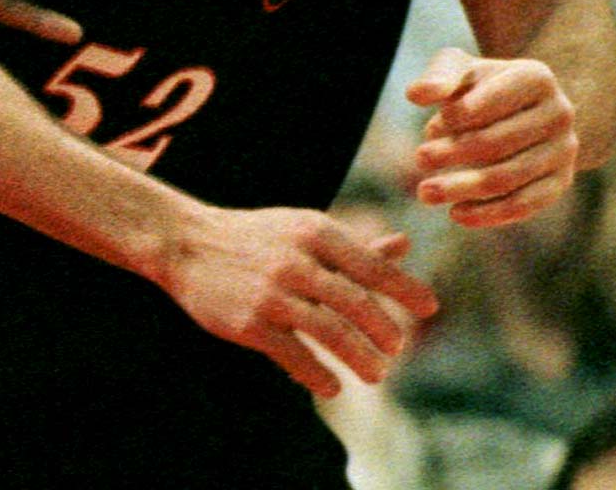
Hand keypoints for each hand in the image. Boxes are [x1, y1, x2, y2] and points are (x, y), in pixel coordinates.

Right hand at [159, 202, 436, 397]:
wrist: (185, 243)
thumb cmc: (254, 237)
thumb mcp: (301, 230)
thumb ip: (352, 246)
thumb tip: (404, 244)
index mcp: (313, 232)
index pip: (371, 266)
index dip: (405, 289)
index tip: (430, 309)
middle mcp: (294, 260)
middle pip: (357, 303)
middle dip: (384, 331)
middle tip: (396, 349)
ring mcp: (271, 293)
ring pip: (331, 333)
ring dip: (360, 359)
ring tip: (376, 374)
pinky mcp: (249, 323)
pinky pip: (295, 356)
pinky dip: (318, 376)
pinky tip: (331, 386)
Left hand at [406, 46, 580, 227]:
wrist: (523, 109)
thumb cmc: (480, 86)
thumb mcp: (459, 69)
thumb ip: (439, 77)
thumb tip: (415, 95)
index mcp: (536, 78)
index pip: (495, 99)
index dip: (460, 115)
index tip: (429, 128)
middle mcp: (559, 113)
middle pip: (499, 142)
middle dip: (454, 153)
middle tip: (419, 159)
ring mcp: (564, 150)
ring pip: (509, 177)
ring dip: (462, 187)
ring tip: (425, 192)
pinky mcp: (561, 181)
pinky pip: (526, 204)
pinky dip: (489, 213)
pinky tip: (456, 213)